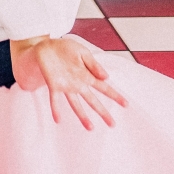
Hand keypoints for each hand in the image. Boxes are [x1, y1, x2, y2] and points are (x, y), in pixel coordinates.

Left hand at [12, 36, 126, 130]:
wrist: (47, 45)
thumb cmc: (65, 48)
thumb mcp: (82, 52)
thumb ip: (94, 64)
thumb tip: (107, 77)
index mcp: (87, 75)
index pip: (104, 87)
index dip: (114, 95)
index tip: (126, 104)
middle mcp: (78, 84)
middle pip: (92, 100)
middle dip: (103, 112)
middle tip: (112, 124)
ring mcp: (66, 86)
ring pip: (76, 104)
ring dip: (82, 116)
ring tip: (91, 128)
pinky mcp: (54, 85)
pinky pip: (55, 99)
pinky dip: (56, 109)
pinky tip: (58, 120)